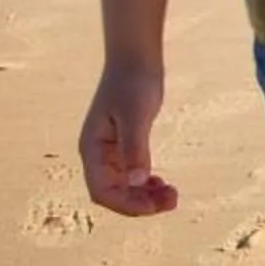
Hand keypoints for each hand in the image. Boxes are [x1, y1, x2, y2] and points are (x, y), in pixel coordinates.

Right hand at [79, 64, 178, 216]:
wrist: (136, 58)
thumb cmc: (134, 83)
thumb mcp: (136, 115)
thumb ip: (135, 148)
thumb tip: (138, 182)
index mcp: (92, 150)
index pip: (102, 191)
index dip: (127, 204)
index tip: (155, 206)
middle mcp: (96, 155)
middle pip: (113, 193)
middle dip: (140, 203)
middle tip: (172, 202)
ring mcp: (109, 151)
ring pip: (123, 186)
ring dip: (145, 196)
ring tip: (172, 196)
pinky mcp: (123, 145)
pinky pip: (131, 174)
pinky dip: (146, 183)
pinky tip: (163, 184)